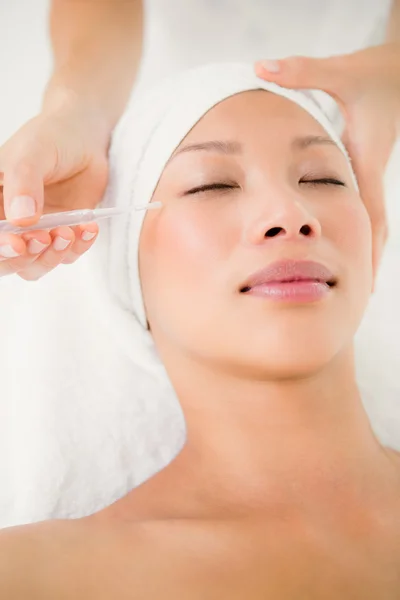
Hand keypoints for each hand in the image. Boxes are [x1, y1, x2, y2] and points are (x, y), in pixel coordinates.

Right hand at [0, 103, 109, 279]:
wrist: (86, 137)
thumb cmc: (51, 137)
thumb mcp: (34, 152)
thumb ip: (24, 182)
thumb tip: (22, 219)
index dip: (0, 248)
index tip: (18, 243)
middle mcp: (9, 222)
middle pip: (6, 261)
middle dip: (24, 257)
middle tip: (45, 238)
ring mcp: (36, 232)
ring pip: (34, 266)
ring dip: (52, 256)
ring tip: (70, 232)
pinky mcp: (63, 235)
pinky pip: (66, 255)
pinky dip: (78, 247)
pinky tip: (89, 228)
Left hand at [255, 43, 399, 274]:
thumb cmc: (373, 74)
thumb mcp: (340, 72)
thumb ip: (303, 71)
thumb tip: (261, 67)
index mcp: (365, 159)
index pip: (371, 213)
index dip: (369, 249)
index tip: (367, 282)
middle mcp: (371, 173)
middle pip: (377, 227)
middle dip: (371, 260)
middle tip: (365, 295)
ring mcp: (371, 173)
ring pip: (372, 221)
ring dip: (368, 250)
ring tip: (359, 283)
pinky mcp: (367, 170)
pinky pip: (366, 209)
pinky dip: (361, 231)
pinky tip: (350, 247)